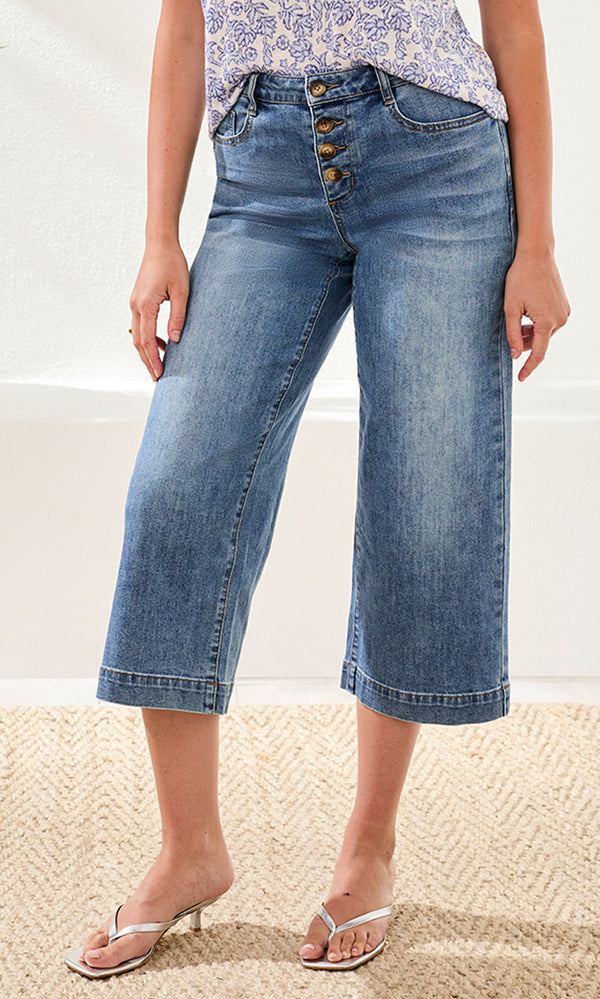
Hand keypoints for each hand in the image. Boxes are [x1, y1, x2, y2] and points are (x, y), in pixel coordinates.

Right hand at [128, 239, 189, 380]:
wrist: (160, 244)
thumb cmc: (172, 264)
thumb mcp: (182, 291)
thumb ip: (178, 316)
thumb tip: (175, 340)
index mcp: (145, 305)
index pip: (147, 340)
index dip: (153, 359)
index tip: (159, 374)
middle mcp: (136, 306)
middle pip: (138, 341)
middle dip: (147, 361)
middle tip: (157, 378)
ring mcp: (134, 303)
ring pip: (137, 335)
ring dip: (147, 351)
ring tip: (159, 366)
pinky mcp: (138, 300)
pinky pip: (140, 325)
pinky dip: (148, 338)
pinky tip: (162, 344)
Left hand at [503, 244, 570, 381]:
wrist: (536, 256)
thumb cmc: (520, 279)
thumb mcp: (511, 308)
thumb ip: (513, 334)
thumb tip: (516, 355)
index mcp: (547, 322)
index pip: (538, 354)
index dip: (528, 367)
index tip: (520, 378)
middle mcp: (560, 319)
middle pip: (539, 342)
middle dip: (525, 342)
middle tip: (511, 327)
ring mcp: (564, 312)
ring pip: (544, 332)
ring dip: (530, 331)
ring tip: (519, 313)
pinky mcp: (564, 306)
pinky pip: (549, 322)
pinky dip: (537, 322)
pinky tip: (529, 308)